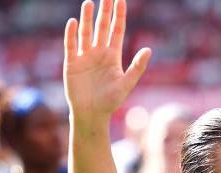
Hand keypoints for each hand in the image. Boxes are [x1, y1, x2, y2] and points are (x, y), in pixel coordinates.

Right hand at [63, 0, 151, 120]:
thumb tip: (149, 49)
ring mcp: (84, 57)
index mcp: (112, 56)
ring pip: (86, 33)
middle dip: (104, 11)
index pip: (116, 30)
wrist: (91, 114)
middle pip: (102, 27)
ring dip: (87, 18)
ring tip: (89, 3)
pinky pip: (71, 45)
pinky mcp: (72, 63)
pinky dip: (72, 34)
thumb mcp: (127, 84)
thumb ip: (137, 67)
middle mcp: (98, 52)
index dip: (119, 15)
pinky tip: (73, 22)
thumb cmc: (111, 101)